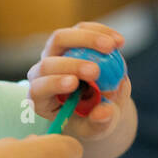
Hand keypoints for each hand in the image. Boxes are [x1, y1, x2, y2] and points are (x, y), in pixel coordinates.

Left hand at [25, 21, 131, 140]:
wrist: (100, 103)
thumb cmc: (92, 120)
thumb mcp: (96, 128)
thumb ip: (99, 123)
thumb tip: (103, 112)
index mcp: (41, 99)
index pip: (38, 89)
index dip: (53, 84)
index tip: (74, 84)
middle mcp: (42, 74)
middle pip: (48, 62)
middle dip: (71, 65)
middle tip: (96, 71)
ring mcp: (54, 54)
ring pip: (61, 38)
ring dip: (86, 40)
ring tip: (112, 47)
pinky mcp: (70, 39)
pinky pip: (81, 29)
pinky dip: (100, 32)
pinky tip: (119, 42)